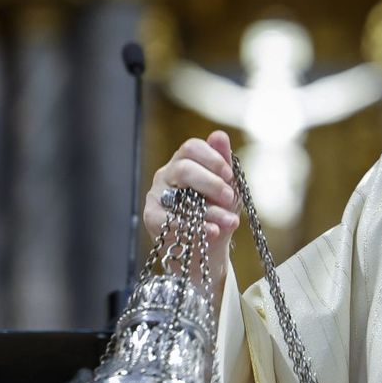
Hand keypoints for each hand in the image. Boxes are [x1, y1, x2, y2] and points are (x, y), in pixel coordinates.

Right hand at [144, 130, 240, 287]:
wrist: (208, 247)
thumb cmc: (218, 211)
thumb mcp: (228, 188)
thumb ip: (224, 162)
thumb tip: (219, 135)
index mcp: (186, 161)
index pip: (192, 147)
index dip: (212, 158)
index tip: (230, 175)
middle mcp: (168, 174)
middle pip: (184, 168)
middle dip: (212, 184)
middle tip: (230, 199)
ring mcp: (157, 194)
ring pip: (178, 194)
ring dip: (208, 209)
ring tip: (229, 221)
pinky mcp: (152, 216)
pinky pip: (168, 219)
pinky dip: (193, 226)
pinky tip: (212, 231)